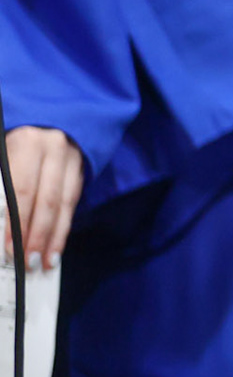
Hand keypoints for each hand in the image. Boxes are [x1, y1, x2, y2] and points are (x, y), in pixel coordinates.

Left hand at [3, 127, 82, 271]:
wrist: (39, 113)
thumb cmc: (9, 141)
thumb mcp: (0, 155)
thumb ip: (0, 187)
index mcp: (27, 141)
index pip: (21, 190)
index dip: (15, 223)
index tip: (8, 250)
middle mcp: (54, 147)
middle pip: (46, 200)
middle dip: (36, 236)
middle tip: (26, 263)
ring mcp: (71, 156)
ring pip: (63, 204)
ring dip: (53, 237)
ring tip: (43, 263)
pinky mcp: (81, 165)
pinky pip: (73, 201)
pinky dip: (64, 227)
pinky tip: (56, 248)